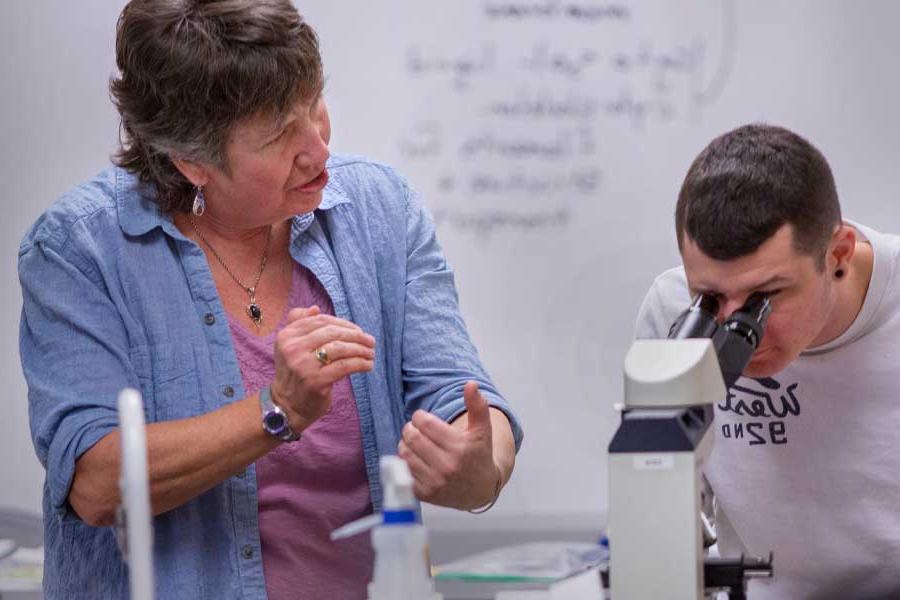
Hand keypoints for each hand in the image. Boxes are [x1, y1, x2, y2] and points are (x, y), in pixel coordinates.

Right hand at [272, 306, 374, 431]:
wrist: (287, 405)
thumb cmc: (294, 373)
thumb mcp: (290, 346)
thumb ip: (299, 324)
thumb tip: (315, 308)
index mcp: (287, 336)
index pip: (321, 321)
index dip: (343, 323)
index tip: (357, 330)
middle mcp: (292, 348)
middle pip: (332, 333)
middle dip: (355, 336)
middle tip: (370, 341)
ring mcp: (303, 365)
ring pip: (340, 348)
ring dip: (361, 349)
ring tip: (371, 353)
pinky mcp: (315, 381)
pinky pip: (344, 366)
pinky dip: (360, 363)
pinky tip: (368, 365)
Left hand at [398, 381, 500, 509]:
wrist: (480, 490)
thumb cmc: (479, 455)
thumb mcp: (482, 430)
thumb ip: (478, 405)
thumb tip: (471, 384)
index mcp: (459, 447)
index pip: (425, 423)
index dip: (419, 417)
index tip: (423, 418)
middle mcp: (447, 466)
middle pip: (412, 437)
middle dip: (410, 429)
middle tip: (415, 429)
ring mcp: (435, 482)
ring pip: (405, 454)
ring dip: (405, 444)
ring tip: (414, 442)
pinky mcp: (425, 494)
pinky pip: (403, 472)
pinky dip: (405, 462)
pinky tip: (414, 459)